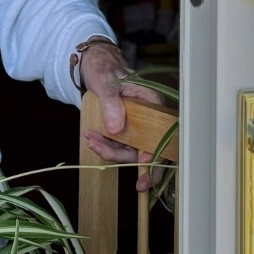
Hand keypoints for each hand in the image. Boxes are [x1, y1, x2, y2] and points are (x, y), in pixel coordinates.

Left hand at [79, 42, 166, 191]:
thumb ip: (111, 103)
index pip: (162, 132)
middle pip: (151, 147)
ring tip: (91, 141)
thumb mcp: (105, 82)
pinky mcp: (123, 130)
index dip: (158, 151)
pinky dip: (105, 147)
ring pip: (132, 150)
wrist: (90, 66)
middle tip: (141, 186)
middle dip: (145, 168)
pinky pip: (118, 146)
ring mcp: (135, 126)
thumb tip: (116, 129)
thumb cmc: (103, 68)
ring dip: (112, 152)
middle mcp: (147, 118)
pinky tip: (92, 139)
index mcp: (151, 103)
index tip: (147, 163)